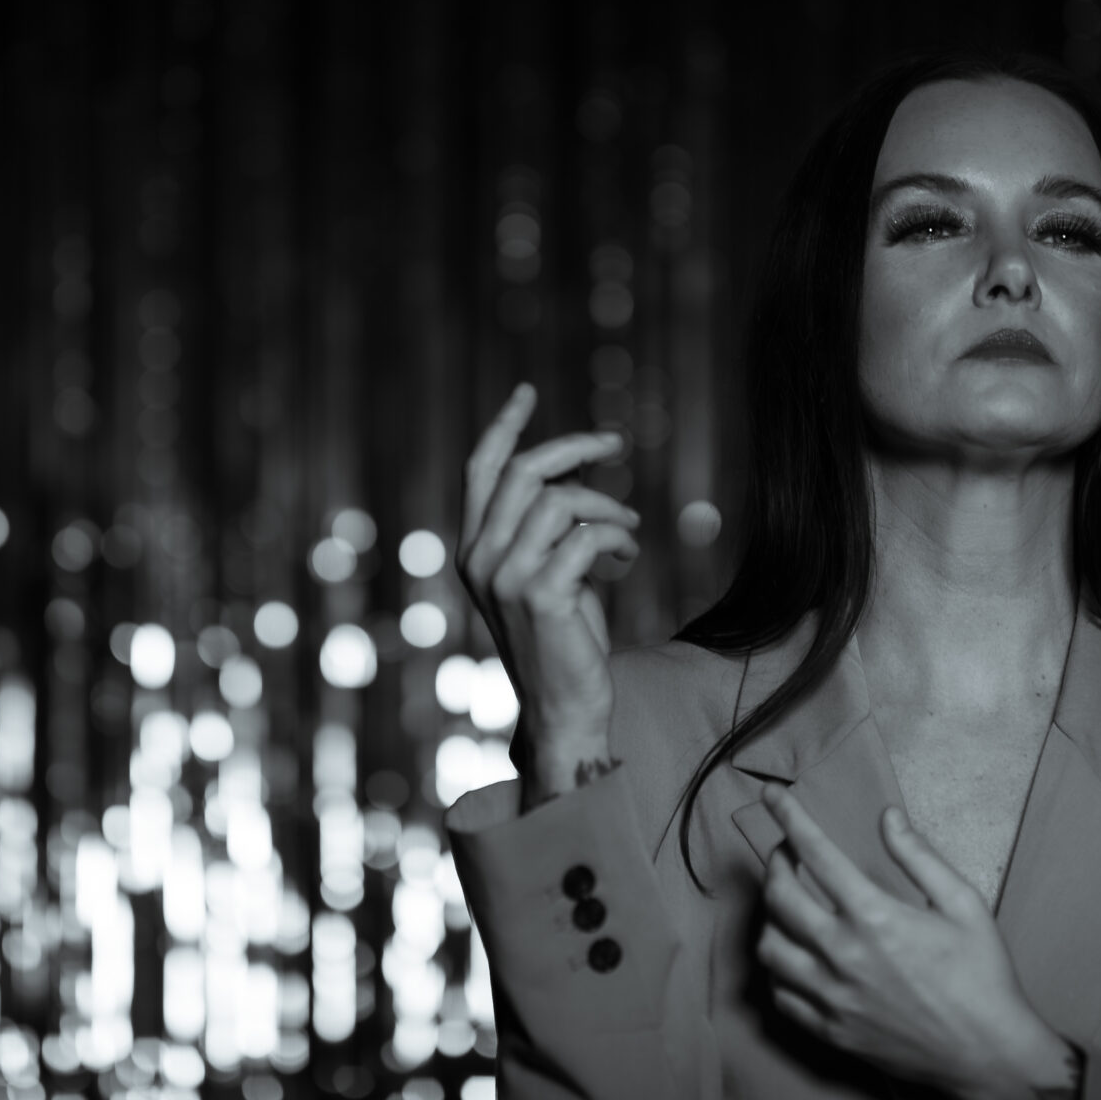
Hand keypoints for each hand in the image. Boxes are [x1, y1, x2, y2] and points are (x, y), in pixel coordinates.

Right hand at [456, 383, 641, 801]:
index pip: (481, 471)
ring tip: (628, 528)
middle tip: (617, 443)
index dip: (505, 427)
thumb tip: (579, 472)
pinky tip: (627, 558)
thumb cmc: (563, 640)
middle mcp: (478, 559)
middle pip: (524, 472)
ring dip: (607, 507)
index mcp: (473, 549)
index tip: (528, 392)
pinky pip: (586, 537)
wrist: (564, 708)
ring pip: (561, 502)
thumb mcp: (548, 572)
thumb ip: (548, 527)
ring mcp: (504, 577)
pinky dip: (616, 538)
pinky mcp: (539, 595)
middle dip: (576, 448)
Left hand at [755, 788, 1075, 1099]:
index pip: (815, 853)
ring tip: (788, 904)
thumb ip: (919, 856)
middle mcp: (843, 955)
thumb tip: (888, 817)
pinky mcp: (830, 1031)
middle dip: (776, 864)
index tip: (772, 795)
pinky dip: (778, 969)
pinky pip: (780, 995)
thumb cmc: (982, 976)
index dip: (788, 817)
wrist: (989, 1055)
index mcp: (875, 917)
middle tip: (788, 855)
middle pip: (779, 897)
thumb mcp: (963, 904)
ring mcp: (832, 997)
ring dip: (770, 917)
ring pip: (769, 948)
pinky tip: (795, 955)